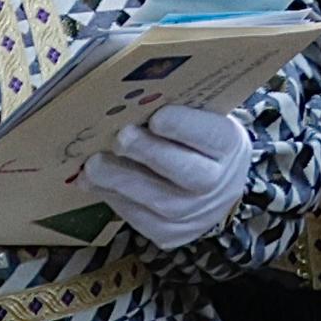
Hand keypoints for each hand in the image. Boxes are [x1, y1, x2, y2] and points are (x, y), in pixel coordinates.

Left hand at [76, 101, 257, 251]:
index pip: (211, 136)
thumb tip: (130, 86)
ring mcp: (194, 215)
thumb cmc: (196, 140)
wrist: (214, 187)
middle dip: (148, 154)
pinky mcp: (170, 234)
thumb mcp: (200, 116)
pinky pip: (140, 219)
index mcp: (229, 145)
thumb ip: (175, 104)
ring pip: (158, 201)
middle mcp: (217, 184)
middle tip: (119, 138)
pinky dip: (115, 199)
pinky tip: (94, 182)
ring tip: (92, 165)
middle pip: (185, 172)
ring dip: (120, 181)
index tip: (156, 117)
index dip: (184, 127)